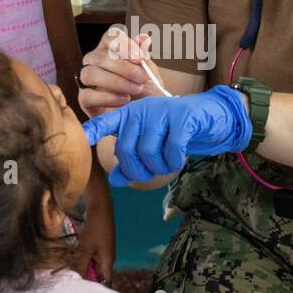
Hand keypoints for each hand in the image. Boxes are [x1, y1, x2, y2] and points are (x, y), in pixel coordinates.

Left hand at [76, 164, 114, 280]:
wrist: (99, 205)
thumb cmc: (95, 227)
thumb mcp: (85, 247)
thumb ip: (81, 264)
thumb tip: (76, 279)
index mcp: (107, 261)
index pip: (103, 280)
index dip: (93, 285)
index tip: (79, 288)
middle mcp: (106, 257)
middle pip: (95, 272)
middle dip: (82, 274)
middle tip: (67, 278)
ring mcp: (101, 249)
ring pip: (90, 263)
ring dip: (78, 264)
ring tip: (64, 268)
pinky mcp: (96, 242)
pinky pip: (88, 254)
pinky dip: (79, 255)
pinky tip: (68, 256)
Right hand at [78, 26, 164, 117]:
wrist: (140, 114)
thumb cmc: (142, 89)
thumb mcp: (148, 72)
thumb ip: (144, 57)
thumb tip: (143, 38)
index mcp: (110, 48)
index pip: (110, 37)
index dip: (124, 44)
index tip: (140, 57)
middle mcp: (95, 60)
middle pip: (100, 56)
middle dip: (124, 67)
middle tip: (142, 77)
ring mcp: (87, 80)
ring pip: (90, 73)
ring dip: (116, 82)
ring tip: (135, 89)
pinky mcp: (84, 99)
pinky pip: (88, 95)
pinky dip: (107, 97)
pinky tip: (124, 100)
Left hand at [82, 87, 252, 186]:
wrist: (212, 117)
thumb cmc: (177, 134)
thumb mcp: (152, 148)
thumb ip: (133, 162)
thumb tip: (115, 181)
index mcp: (130, 116)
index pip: (105, 122)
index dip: (92, 131)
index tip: (80, 138)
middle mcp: (141, 110)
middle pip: (127, 150)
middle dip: (138, 171)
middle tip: (151, 174)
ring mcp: (161, 111)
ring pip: (148, 151)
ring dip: (159, 167)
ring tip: (168, 165)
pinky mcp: (182, 117)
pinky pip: (171, 148)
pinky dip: (175, 160)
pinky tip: (179, 159)